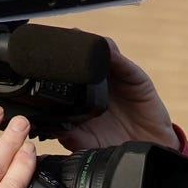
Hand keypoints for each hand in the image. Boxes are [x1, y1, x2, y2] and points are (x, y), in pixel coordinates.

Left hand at [51, 40, 179, 151]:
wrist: (148, 151)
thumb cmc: (117, 145)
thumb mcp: (88, 143)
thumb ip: (70, 136)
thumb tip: (48, 128)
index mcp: (82, 95)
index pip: (67, 72)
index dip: (55, 63)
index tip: (39, 57)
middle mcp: (98, 82)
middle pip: (82, 57)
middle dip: (70, 45)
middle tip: (56, 39)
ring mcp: (117, 78)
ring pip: (101, 53)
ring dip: (90, 44)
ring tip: (76, 37)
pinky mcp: (135, 78)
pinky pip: (123, 63)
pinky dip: (114, 54)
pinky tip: (105, 51)